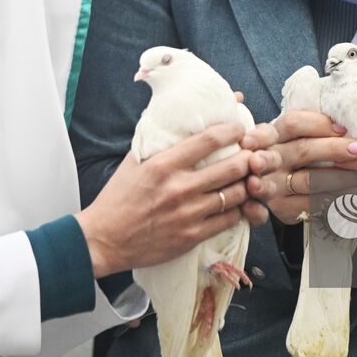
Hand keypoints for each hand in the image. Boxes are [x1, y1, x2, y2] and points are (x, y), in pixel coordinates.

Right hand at [78, 122, 277, 275]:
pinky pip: (228, 220)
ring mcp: (187, 214)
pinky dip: (238, 209)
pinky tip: (238, 202)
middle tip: (253, 153)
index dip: (232, 130)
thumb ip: (158, 141)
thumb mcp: (135, 161)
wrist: (104, 240)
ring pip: (235, 194)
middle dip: (249, 157)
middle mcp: (178, 188)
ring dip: (247, 184)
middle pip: (231, 167)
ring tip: (249, 177)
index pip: (209, 140)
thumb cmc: (118, 197)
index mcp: (164, 165)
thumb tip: (178, 116)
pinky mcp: (191, 236)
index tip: (240, 127)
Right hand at [264, 111, 356, 223]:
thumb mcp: (299, 137)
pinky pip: (313, 204)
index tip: (344, 128)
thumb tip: (349, 124)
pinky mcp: (283, 208)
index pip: (293, 124)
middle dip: (333, 148)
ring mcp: (274, 185)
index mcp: (274, 135)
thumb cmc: (299, 155)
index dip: (319, 124)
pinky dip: (337, 200)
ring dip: (341, 177)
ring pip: (310, 180)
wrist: (280, 190)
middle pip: (302, 149)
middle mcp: (270, 159)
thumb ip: (317, 129)